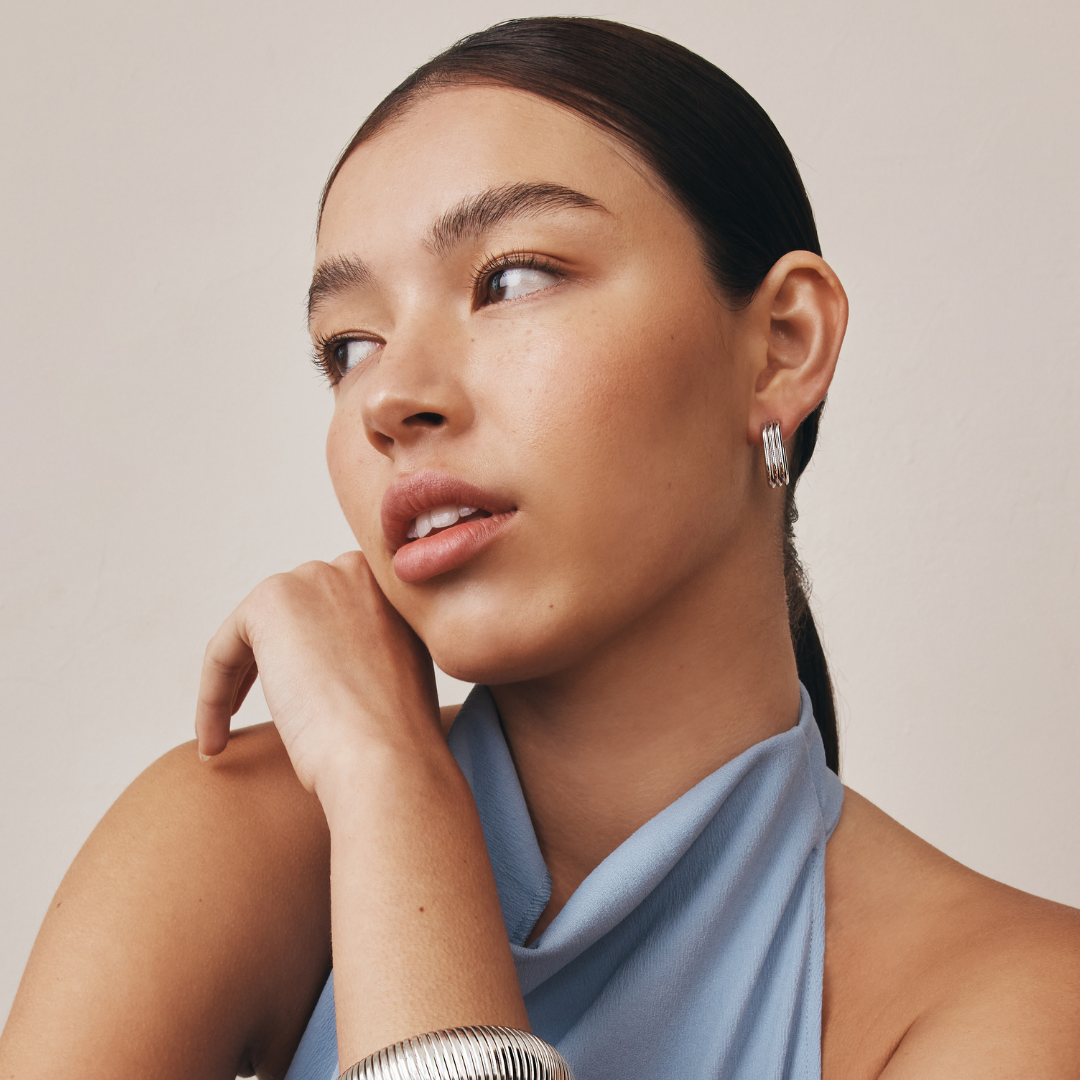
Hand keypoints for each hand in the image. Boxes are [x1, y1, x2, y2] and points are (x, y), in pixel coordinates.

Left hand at [195, 551, 441, 799]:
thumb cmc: (396, 738)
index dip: (310, 659)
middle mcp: (355, 569)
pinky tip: (215, 741)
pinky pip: (224, 649)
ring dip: (236, 683)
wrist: (387, 758)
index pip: (332, 614)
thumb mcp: (398, 673)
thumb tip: (326, 663)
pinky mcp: (270, 602)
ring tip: (229, 738)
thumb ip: (369, 647)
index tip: (302, 703)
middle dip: (274, 665)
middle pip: (293, 618)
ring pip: (255, 634)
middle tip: (266, 720)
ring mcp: (314, 580)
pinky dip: (213, 694)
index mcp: (392, 586)